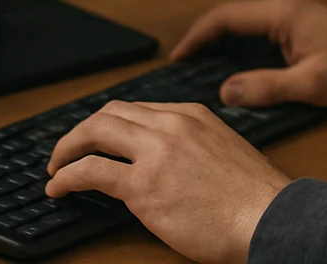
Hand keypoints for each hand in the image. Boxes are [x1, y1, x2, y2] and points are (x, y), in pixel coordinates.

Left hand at [45, 100, 289, 263]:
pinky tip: (58, 188)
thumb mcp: (226, 153)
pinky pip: (91, 171)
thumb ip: (196, 148)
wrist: (270, 217)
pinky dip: (66, 176)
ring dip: (67, 149)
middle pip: (110, 113)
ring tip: (56, 168)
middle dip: (82, 131)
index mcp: (193, 115)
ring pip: (94, 131)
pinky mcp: (143, 185)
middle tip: (69, 151)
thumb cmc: (256, 199)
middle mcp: (172, 124)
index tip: (100, 140)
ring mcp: (156, 152)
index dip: (111, 125)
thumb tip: (171, 165)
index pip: (138, 109)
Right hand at [171, 0, 326, 107]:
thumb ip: (267, 88)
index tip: (178, 57)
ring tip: (200, 69)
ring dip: (221, 42)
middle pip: (231, 17)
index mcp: (282, 14)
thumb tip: (226, 92)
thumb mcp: (311, 84)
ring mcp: (292, 15)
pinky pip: (259, 32)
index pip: (226, 17)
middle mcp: (283, 8)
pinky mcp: (299, 26)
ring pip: (245, 24)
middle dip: (204, 39)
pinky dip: (240, 46)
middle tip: (182, 66)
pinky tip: (234, 67)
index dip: (197, 36)